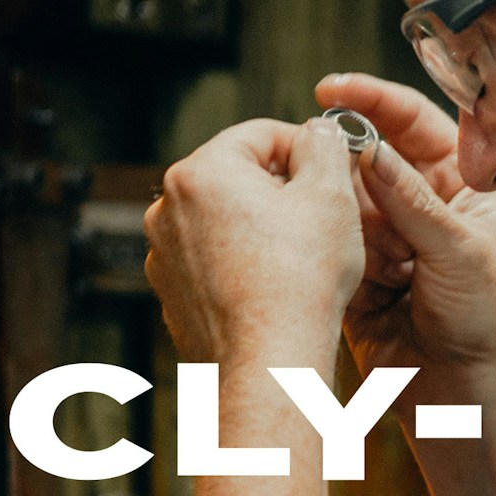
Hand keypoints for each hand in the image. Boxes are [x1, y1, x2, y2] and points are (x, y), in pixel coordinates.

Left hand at [145, 117, 364, 368]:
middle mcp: (168, 208)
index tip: (330, 170)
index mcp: (201, 171)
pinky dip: (241, 264)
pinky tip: (274, 285)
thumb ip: (326, 145)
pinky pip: (213, 260)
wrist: (270, 364)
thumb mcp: (331, 195)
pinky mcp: (172, 292)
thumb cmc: (300, 283)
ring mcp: (165, 253)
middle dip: (281, 190)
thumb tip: (319, 131)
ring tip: (300, 256)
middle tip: (321, 217)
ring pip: (225, 219)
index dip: (305, 147)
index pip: (261, 134)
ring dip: (261, 227)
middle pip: (238, 176)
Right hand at [314, 74, 495, 379]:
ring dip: (337, 211)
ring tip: (343, 235)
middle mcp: (421, 206)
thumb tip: (368, 149)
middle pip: (368, 158)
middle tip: (319, 163)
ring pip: (342, 202)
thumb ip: (411, 200)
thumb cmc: (492, 322)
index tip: (332, 88)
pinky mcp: (355, 276)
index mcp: (460, 185)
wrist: (473, 397)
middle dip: (345, 161)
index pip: (413, 122)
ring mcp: (386, 240)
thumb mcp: (461, 251)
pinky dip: (326, 247)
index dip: (373, 100)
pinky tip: (335, 261)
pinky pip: (329, 245)